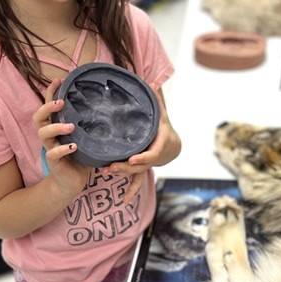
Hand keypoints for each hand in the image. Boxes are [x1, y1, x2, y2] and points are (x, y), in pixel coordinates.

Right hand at [33, 78, 88, 198]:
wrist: (71, 183)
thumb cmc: (81, 156)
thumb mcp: (87, 136)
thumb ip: (91, 123)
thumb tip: (111, 104)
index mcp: (56, 126)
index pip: (49, 106)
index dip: (51, 93)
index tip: (58, 79)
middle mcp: (50, 136)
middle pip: (38, 117)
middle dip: (48, 107)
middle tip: (62, 102)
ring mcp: (50, 148)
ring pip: (43, 133)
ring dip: (56, 127)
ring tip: (71, 126)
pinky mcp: (53, 163)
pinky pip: (52, 154)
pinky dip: (62, 149)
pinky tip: (73, 146)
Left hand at [103, 86, 180, 203]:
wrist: (173, 143)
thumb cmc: (164, 125)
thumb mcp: (161, 111)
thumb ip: (156, 98)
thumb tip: (154, 80)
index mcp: (161, 141)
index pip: (153, 152)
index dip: (144, 157)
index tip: (133, 158)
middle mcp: (155, 155)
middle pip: (142, 164)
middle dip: (127, 166)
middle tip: (111, 166)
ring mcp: (149, 164)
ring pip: (137, 172)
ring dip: (123, 173)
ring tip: (107, 171)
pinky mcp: (143, 170)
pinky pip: (137, 181)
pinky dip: (131, 191)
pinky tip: (123, 201)